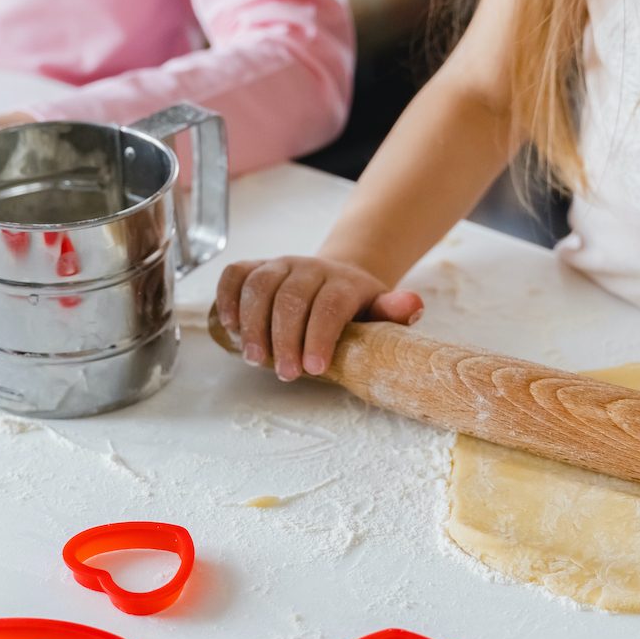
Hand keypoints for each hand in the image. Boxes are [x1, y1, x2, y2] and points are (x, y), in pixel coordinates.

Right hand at [215, 256, 423, 380]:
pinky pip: (235, 274)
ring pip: (259, 285)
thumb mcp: (382, 312)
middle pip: (290, 297)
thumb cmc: (359, 308)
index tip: (313, 369)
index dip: (319, 336)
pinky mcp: (257, 266)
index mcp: (344, 281)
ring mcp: (281, 265)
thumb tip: (413, 305)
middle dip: (284, 339)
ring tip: (256, 359)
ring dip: (252, 324)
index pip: (329, 305)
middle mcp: (310, 267)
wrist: (340, 278)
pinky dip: (226, 298)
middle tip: (285, 373)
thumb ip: (394, 312)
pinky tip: (230, 327)